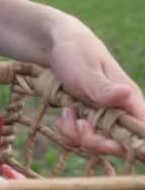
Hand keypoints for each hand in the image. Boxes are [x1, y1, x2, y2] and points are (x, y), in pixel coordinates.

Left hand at [48, 17, 144, 154]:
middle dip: (95, 141)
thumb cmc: (75, 52)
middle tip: (78, 125)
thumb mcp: (84, 70)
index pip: (141, 131)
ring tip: (67, 113)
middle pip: (118, 143)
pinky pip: (81, 136)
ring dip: (77, 135)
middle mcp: (120, 110)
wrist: (54, 44)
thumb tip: (126, 95)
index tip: (103, 141)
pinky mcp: (87, 117)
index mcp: (129, 99)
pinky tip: (64, 113)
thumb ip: (102, 88)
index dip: (127, 144)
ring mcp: (103, 115)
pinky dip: (69, 131)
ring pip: (97, 142)